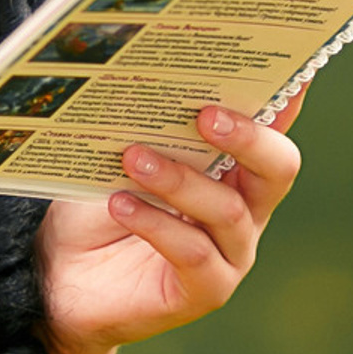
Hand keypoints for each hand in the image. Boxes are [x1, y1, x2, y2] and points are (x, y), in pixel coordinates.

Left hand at [37, 89, 304, 353]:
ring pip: (228, 211)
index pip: (274, 126)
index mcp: (236, 167)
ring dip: (179, 180)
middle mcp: (246, 209)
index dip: (288, 95)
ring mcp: (231, 253)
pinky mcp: (206, 290)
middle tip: (204, 115)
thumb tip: (156, 73)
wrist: (64, 277)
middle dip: (248, 137)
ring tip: (133, 158)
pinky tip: (120, 205)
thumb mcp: (125, 154)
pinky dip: (156, 223)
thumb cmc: (101, 204)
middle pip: (278, 168)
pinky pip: (194, 253)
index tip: (285, 63)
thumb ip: (155, 125)